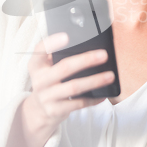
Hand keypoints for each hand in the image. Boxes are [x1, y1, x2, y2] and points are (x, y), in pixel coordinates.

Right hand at [0, 33, 114, 146]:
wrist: (38, 110)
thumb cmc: (49, 82)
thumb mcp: (46, 68)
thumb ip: (58, 56)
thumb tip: (88, 45)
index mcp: (37, 65)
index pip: (40, 50)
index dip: (52, 42)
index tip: (66, 36)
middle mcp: (39, 80)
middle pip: (64, 68)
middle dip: (85, 60)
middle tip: (103, 55)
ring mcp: (46, 97)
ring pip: (74, 87)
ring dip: (94, 81)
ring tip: (110, 76)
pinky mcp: (55, 110)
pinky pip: (78, 104)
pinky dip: (92, 99)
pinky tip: (103, 95)